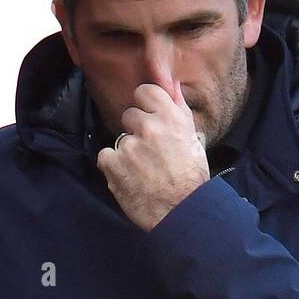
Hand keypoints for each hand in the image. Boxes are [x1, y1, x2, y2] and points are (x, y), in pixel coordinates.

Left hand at [96, 81, 209, 231]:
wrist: (183, 213)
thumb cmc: (191, 179)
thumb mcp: (193, 140)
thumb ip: (179, 110)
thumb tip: (171, 85)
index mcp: (171, 118)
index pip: (144, 91)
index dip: (145, 106)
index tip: (149, 119)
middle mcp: (149, 128)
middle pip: (129, 115)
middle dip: (136, 132)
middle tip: (149, 154)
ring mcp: (129, 146)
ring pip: (119, 139)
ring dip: (126, 153)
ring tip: (142, 172)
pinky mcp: (113, 164)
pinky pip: (105, 157)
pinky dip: (114, 168)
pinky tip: (130, 179)